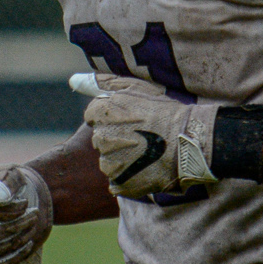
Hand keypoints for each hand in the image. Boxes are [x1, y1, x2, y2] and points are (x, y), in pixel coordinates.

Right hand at [0, 165, 51, 263]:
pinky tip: (25, 247)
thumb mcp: (12, 174)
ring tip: (30, 232)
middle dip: (16, 227)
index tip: (26, 203)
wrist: (8, 198)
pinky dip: (10, 261)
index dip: (10, 210)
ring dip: (15, 244)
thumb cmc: (8, 184)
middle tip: (34, 217)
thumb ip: (7, 181)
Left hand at [80, 73, 220, 198]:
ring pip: (108, 162)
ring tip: (145, 153)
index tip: (132, 120)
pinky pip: (118, 181)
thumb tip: (73, 80)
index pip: (94, 117)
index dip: (113, 118)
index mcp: (101, 113)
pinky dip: (129, 177)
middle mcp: (101, 138)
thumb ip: (101, 83)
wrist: (189, 140)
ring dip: (122, 159)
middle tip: (141, 136)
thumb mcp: (134, 87)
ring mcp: (110, 163)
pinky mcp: (121, 183)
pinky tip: (145, 169)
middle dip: (116, 138)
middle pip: (101, 140)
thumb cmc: (164, 110)